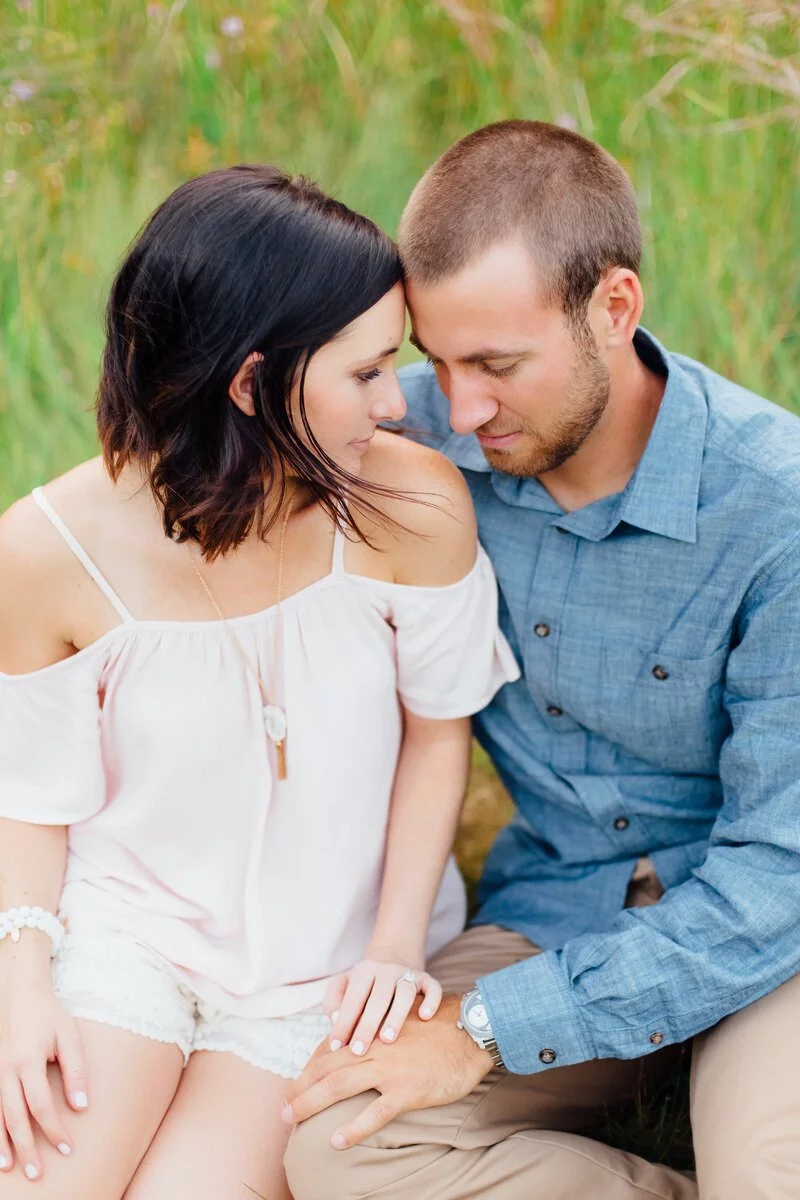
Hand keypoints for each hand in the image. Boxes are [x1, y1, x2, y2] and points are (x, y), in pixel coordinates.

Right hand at [0, 984, 87, 1179]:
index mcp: (27, 1061)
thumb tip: (82, 1106)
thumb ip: (76, 1070)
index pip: (41, 1106)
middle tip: (37, 1173)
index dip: (54, 1129)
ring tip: (10, 1167)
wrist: (21, 992)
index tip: (67, 1148)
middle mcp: (6, 1070)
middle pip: (15, 1118)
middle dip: (26, 1147)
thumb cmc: (49, 1015)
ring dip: (2, 1144)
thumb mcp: (69, 1036)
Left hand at [284, 994, 493, 1147]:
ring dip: (311, 1102)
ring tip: (292, 1118)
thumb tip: (367, 1040)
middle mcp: (375, 1047)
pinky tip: (336, 1141)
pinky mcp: (408, 1090)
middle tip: (283, 1105)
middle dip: (301, 1086)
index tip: (297, 1083)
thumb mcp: (404, 1018)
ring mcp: (390, 1068)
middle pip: (327, 1067)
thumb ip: (382, 1028)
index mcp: (374, 1031)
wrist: (472, 1030)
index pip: (331, 1048)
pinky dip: (354, 1128)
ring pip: (340, 1086)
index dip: (310, 1066)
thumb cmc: (441, 1025)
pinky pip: (375, 1112)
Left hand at [323, 951, 441, 1054]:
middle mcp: (387, 970)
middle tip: (358, 1051)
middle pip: (378, 997)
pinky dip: (431, 1001)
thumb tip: (336, 1019)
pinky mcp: (426, 979)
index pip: (353, 998)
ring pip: (405, 993)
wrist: (393, 958)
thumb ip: (334, 1001)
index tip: (336, 1046)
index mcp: (364, 970)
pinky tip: (425, 1017)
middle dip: (367, 1025)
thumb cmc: (364, 984)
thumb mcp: (343, 984)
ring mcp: (408, 973)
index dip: (344, 1022)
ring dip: (396, 1016)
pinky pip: (432, 987)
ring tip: (387, 1039)